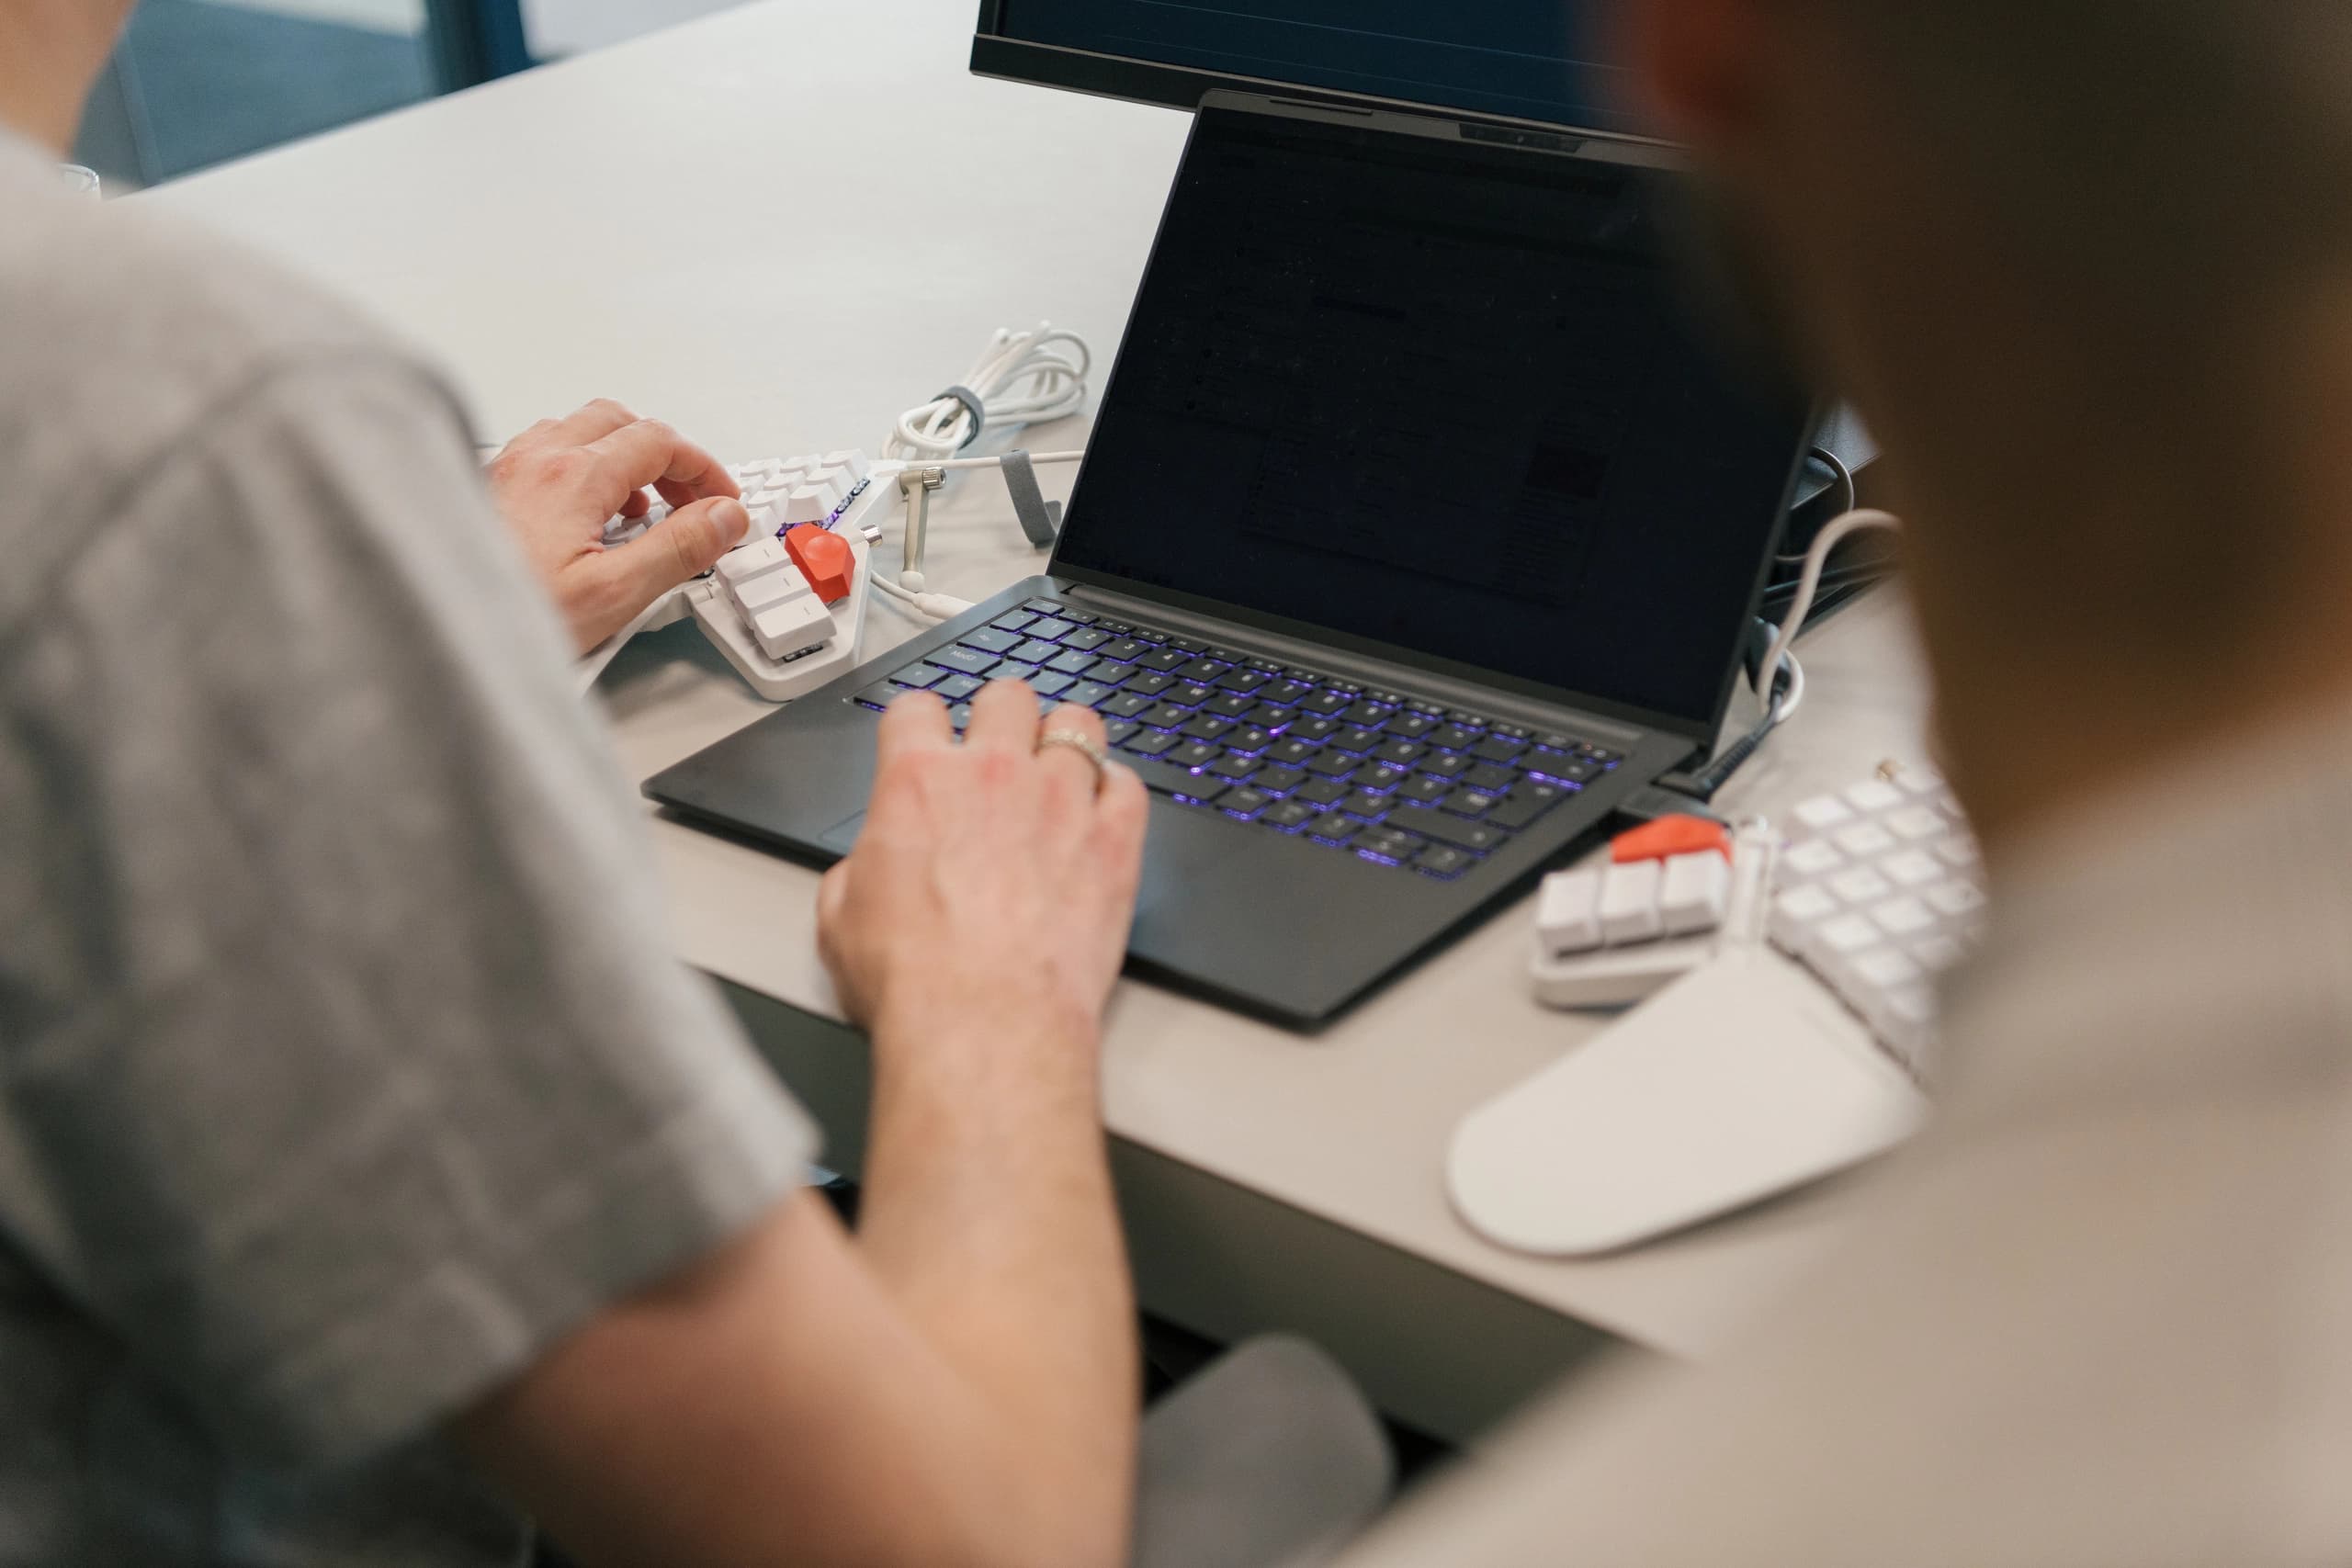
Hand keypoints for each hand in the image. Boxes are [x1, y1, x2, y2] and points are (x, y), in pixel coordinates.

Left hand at [485, 400, 749, 653]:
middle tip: (689, 501)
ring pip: (578, 432)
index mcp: (573, 475)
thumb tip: (724, 517)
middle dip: (665, 456)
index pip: (660, 442)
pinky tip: (583, 517)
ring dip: (621, 459)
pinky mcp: (484, 489)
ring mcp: (506, 470)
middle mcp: (535, 459)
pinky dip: (580, 470)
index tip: (723, 502)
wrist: (425, 628)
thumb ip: (678, 549)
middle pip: (620, 422)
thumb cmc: (502, 617)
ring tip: (640, 510)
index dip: (704, 469)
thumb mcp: (613, 594)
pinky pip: (543, 454)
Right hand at [818, 681, 1149, 1053]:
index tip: (927, 739)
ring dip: (1066, 740)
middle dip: (1001, 717)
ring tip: (1060, 769)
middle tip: (1000, 749)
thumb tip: (868, 871)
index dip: (919, 723)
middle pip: (1007, 697)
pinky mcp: (1114, 841)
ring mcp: (1061, 800)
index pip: (916, 707)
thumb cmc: (915, 980)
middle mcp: (993, 774)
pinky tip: (1103, 813)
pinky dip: (1116, 791)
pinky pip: (1128, 783)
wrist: (984, 1024)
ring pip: (1078, 723)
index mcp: (917, 782)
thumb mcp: (840, 919)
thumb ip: (857, 870)